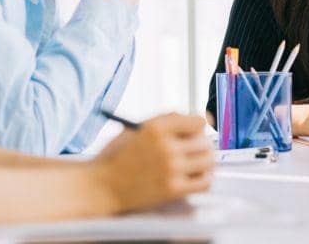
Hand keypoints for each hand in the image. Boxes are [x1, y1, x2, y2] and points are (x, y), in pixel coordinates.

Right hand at [94, 113, 213, 211]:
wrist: (100, 187)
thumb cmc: (117, 157)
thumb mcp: (136, 129)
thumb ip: (165, 120)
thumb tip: (197, 119)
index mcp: (156, 127)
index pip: (198, 121)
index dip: (197, 127)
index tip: (194, 133)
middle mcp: (166, 146)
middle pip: (205, 141)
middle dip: (201, 145)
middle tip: (194, 151)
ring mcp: (170, 169)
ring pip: (208, 160)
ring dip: (205, 162)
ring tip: (196, 164)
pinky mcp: (172, 190)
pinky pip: (204, 182)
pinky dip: (204, 179)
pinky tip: (194, 178)